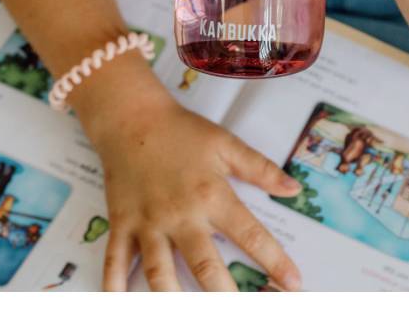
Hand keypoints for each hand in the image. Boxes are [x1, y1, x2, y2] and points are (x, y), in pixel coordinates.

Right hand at [76, 63, 302, 291]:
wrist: (132, 118)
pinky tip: (118, 300)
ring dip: (172, 297)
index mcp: (212, 195)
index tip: (293, 283)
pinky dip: (114, 284)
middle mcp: (180, 215)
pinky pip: (116, 261)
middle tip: (242, 307)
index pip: (250, 235)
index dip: (274, 261)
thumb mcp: (226, 144)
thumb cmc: (182, 131)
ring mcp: (148, 223)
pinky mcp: (121, 224)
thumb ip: (260, 170)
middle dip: (224, 294)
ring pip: (160, 271)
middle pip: (205, 264)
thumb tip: (293, 189)